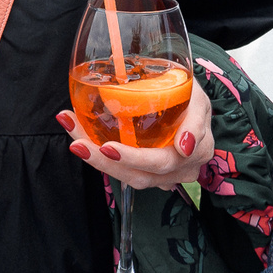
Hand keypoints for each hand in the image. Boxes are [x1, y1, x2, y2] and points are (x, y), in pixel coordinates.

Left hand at [56, 85, 214, 190]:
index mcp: (197, 151)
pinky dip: (100, 158)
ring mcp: (163, 175)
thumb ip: (194, 120)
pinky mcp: (146, 172)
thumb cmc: (190, 96)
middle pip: (138, 174)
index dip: (134, 157)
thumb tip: (184, 146)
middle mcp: (179, 169)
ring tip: (75, 141)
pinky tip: (81, 141)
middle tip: (79, 143)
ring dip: (97, 161)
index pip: (163, 160)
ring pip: (127, 176)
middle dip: (104, 161)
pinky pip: (122, 171)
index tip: (108, 147)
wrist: (187, 101)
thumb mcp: (197, 97)